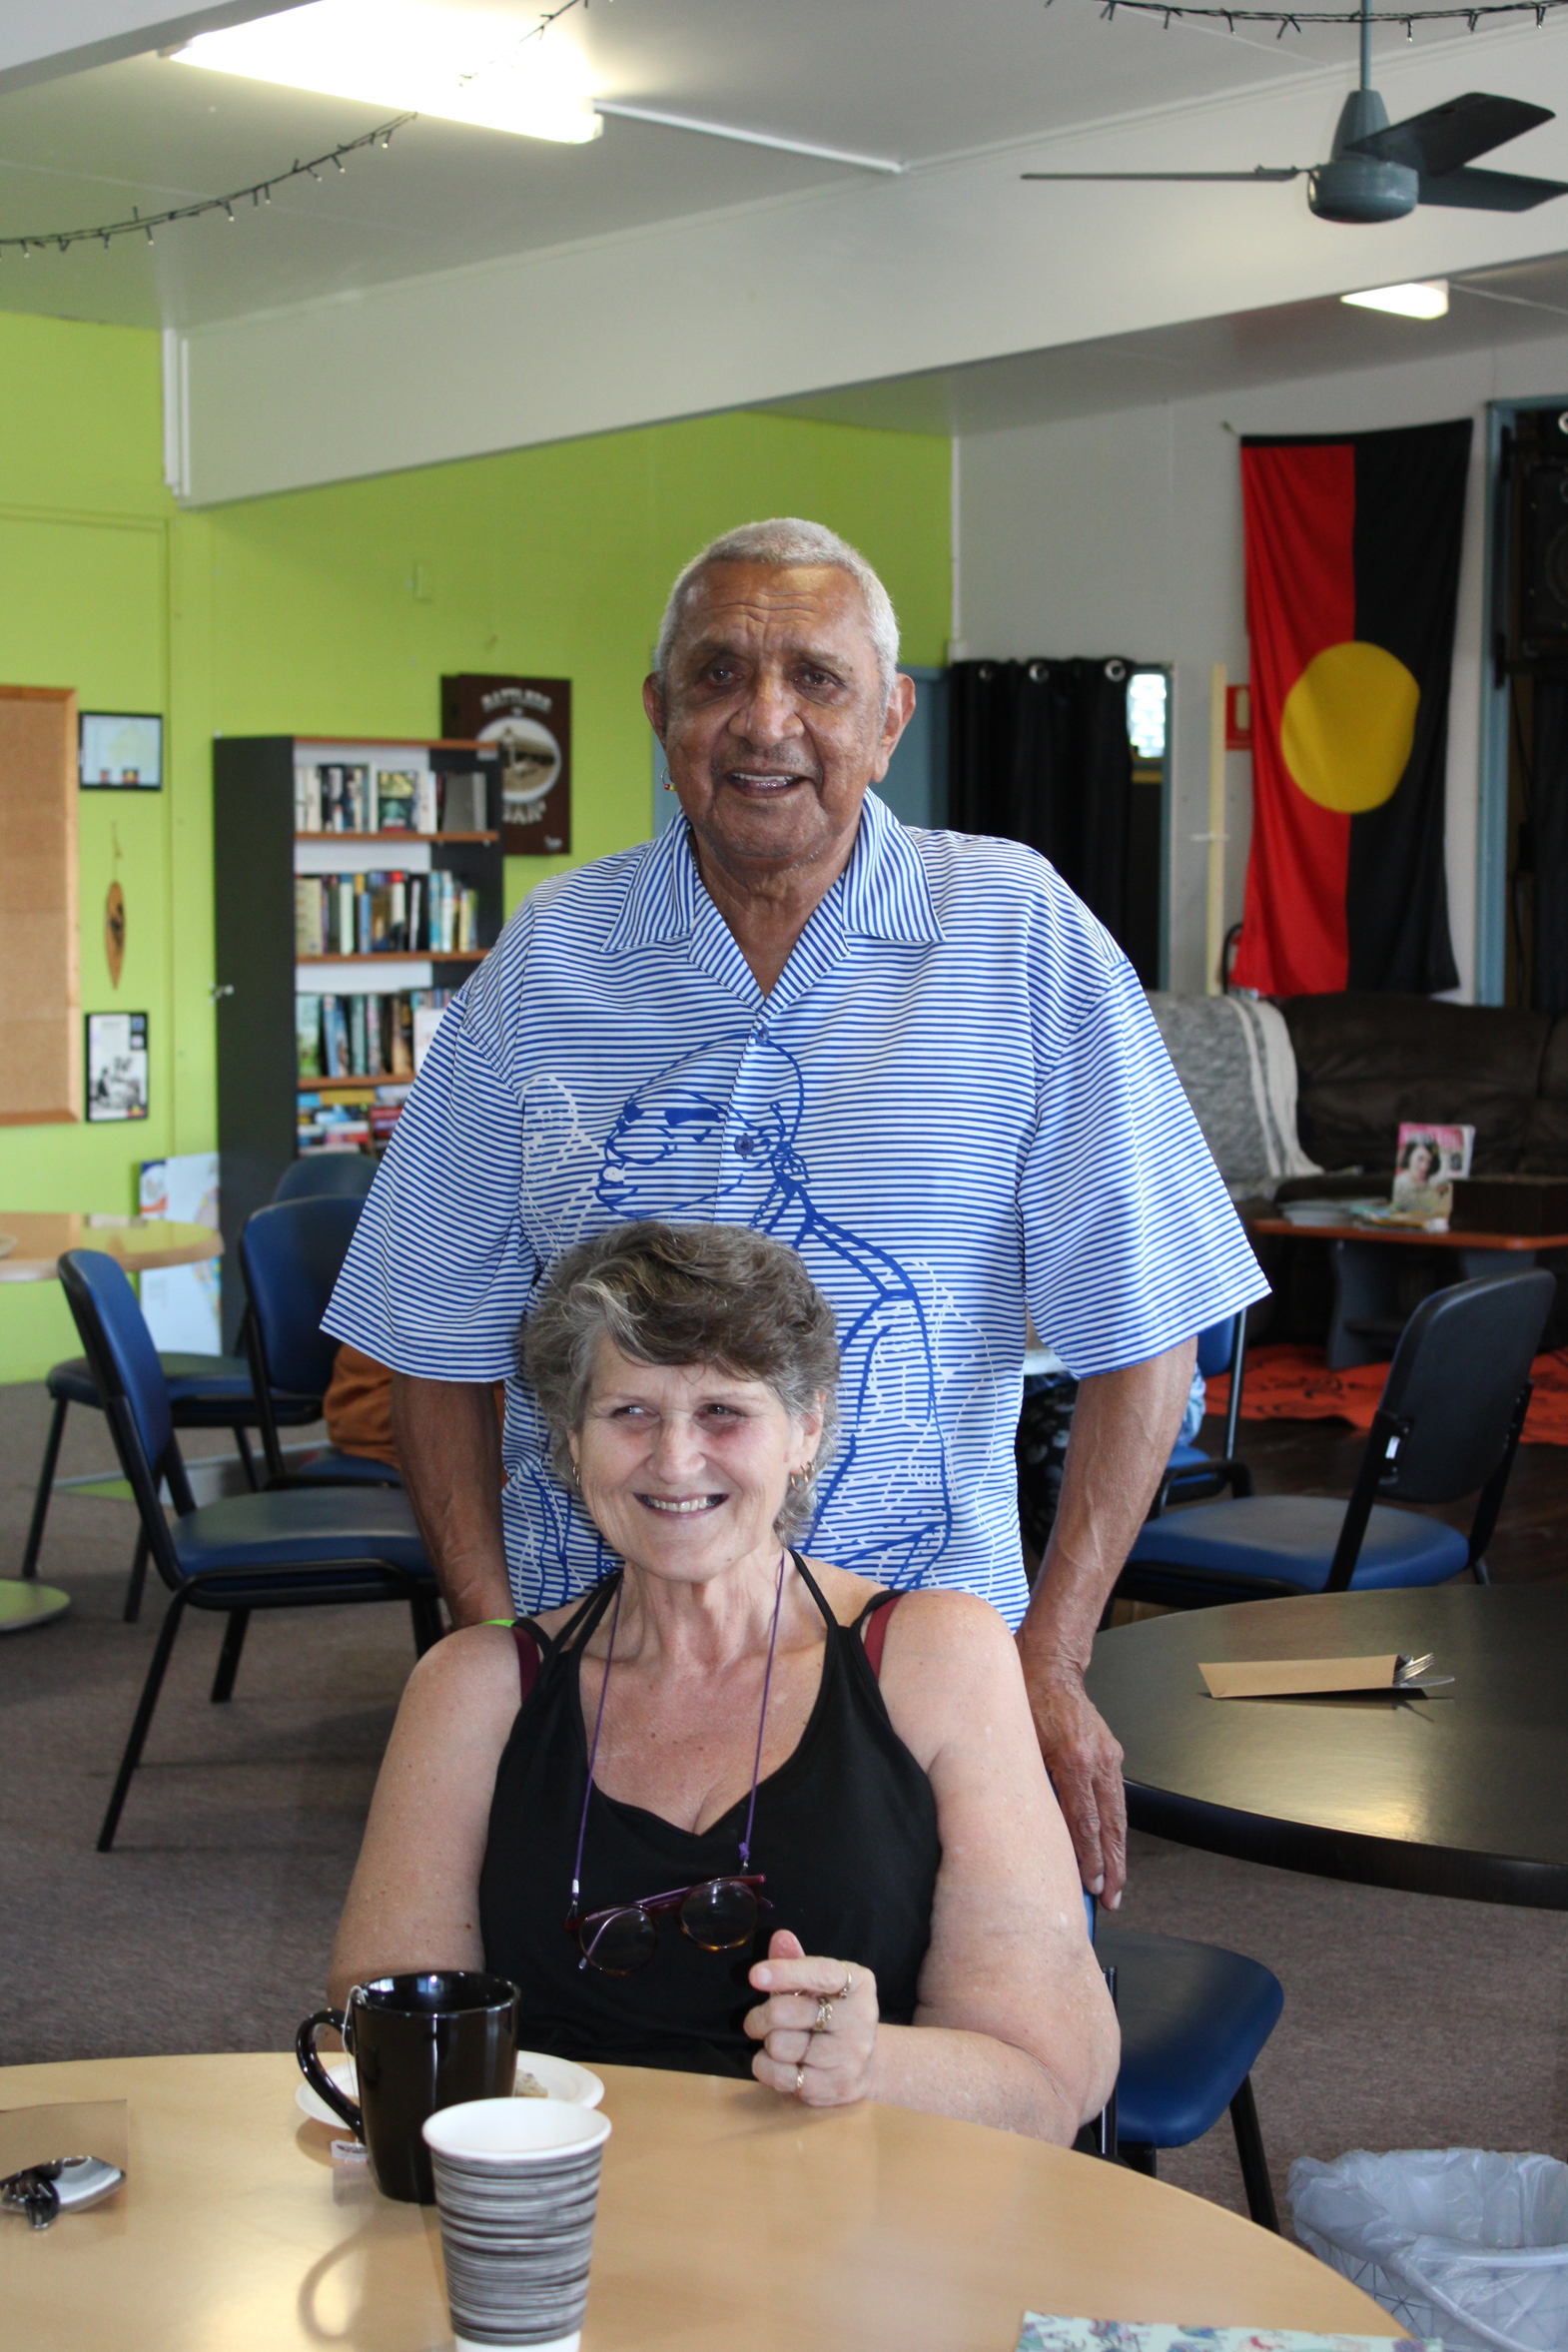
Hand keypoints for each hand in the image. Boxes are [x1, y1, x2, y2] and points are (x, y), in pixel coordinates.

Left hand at [744, 1931, 877, 2108]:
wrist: (867, 2064)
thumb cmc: (836, 2014)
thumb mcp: (823, 1984)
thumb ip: (798, 1962)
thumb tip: (780, 1938)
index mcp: (858, 1985)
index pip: (819, 1974)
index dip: (785, 1972)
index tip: (755, 1975)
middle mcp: (859, 2020)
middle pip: (788, 2012)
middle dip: (762, 2015)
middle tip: (758, 2020)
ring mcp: (849, 2058)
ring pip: (780, 2045)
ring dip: (766, 2042)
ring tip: (775, 2040)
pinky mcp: (834, 2088)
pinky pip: (781, 2076)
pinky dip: (766, 2067)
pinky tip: (776, 2061)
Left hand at [1022, 1660, 1126, 1908]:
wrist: (1052, 1665)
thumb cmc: (1026, 1698)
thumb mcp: (1017, 1739)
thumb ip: (1025, 1779)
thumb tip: (1024, 1822)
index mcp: (1074, 1759)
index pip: (1085, 1821)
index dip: (1089, 1857)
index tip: (1092, 1885)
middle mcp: (1098, 1761)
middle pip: (1110, 1825)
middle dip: (1113, 1866)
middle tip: (1112, 1899)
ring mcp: (1108, 1757)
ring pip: (1119, 1815)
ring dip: (1118, 1852)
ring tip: (1117, 1884)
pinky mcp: (1110, 1754)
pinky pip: (1116, 1798)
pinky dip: (1116, 1827)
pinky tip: (1112, 1847)